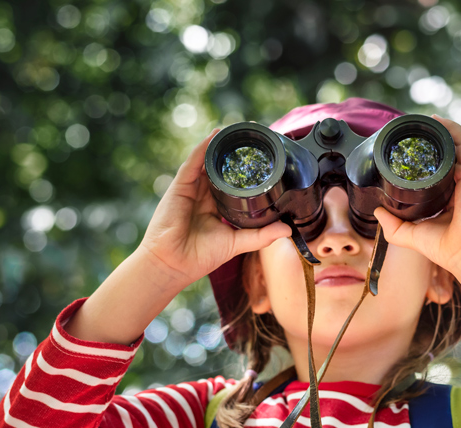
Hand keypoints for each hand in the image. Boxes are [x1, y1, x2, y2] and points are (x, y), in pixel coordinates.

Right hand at [137, 128, 290, 288]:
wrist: (173, 264)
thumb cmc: (199, 257)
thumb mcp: (237, 243)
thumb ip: (261, 236)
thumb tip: (287, 230)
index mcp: (217, 207)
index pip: (233, 184)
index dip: (246, 171)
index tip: (262, 159)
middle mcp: (204, 195)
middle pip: (221, 169)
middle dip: (235, 153)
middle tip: (254, 137)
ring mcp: (191, 189)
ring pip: (207, 161)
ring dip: (221, 145)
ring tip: (237, 130)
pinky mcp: (180, 187)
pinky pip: (193, 163)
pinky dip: (203, 148)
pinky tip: (214, 136)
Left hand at [373, 115, 460, 277]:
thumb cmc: (446, 248)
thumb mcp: (412, 234)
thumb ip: (394, 226)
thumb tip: (377, 212)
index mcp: (451, 197)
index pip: (440, 171)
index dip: (427, 158)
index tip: (410, 148)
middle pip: (449, 154)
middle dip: (433, 139)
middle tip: (414, 130)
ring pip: (457, 144)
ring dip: (442, 129)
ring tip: (425, 120)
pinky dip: (452, 129)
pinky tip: (438, 121)